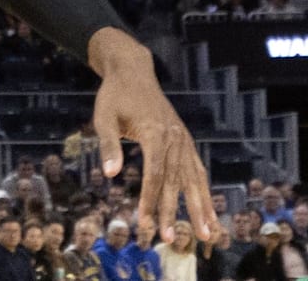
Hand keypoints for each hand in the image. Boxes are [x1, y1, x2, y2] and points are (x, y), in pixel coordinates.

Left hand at [89, 28, 213, 242]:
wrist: (133, 72)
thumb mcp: (103, 117)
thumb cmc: (114, 96)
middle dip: (172, 211)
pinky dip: (203, 192)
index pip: (154, 172)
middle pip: (175, 180)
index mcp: (155, 132)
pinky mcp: (185, 141)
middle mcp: (174, 138)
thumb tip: (111, 175)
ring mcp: (183, 140)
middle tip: (168, 237)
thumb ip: (108, 145)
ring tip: (207, 234)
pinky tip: (208, 212)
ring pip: (194, 178)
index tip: (144, 220)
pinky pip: (197, 170)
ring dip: (200, 208)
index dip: (150, 198)